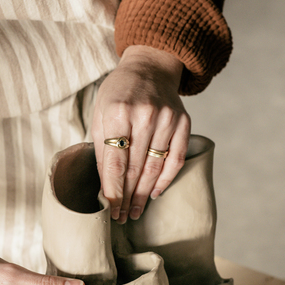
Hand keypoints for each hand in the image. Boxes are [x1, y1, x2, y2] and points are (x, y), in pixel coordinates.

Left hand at [92, 45, 190, 222]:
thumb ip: (101, 146)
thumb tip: (104, 183)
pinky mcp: (183, 123)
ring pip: (155, 167)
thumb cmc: (119, 92)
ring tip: (135, 211)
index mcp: (119, 111)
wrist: (151, 67)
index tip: (110, 210)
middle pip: (136, 168)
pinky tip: (154, 193)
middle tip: (121, 217)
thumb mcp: (101, 112)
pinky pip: (175, 159)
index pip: (116, 162)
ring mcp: (167, 119)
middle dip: (127, 197)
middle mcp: (145, 115)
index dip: (113, 191)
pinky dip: (165, 179)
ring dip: (144, 194)